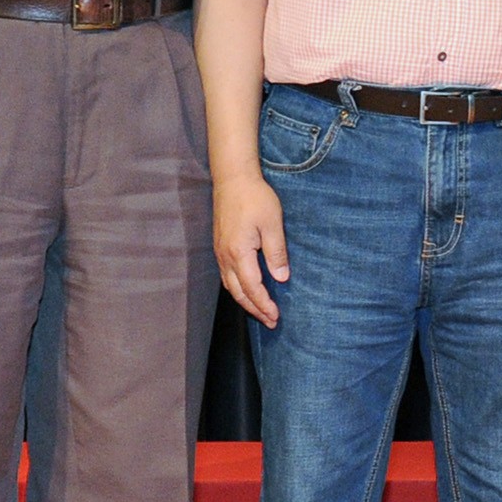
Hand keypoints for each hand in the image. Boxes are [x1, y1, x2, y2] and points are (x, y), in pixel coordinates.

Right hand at [215, 170, 290, 326]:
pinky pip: (227, 276)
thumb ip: (276, 253)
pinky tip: (247, 291)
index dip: (264, 305)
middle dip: (255, 309)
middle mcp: (225, 256)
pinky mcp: (220, 247)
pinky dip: (238, 289)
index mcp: (239, 252)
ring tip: (260, 312)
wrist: (233, 179)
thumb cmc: (255, 198)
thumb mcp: (273, 224)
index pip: (252, 288)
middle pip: (238, 292)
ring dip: (245, 302)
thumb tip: (282, 278)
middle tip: (270, 322)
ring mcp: (220, 252)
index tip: (275, 317)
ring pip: (231, 286)